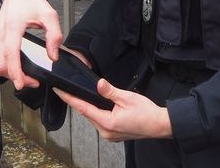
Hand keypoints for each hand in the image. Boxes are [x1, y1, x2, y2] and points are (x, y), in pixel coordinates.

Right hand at [0, 0, 62, 88]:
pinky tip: (18, 68)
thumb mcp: (49, 15)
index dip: (15, 71)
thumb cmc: (30, 1)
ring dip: (11, 73)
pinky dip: (7, 66)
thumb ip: (54, 35)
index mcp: (13, 27)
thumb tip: (53, 55)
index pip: (11, 54)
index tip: (21, 83)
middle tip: (31, 82)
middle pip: (2, 63)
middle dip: (15, 77)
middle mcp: (1, 33)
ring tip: (27, 77)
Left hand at [55, 79, 171, 140]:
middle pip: (87, 114)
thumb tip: (98, 83)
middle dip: (78, 102)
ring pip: (93, 119)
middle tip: (68, 90)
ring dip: (88, 108)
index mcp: (107, 122)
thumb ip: (109, 91)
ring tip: (81, 96)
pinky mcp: (114, 134)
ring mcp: (109, 135)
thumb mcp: (127, 97)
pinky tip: (97, 106)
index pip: (83, 108)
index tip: (59, 91)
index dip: (70, 99)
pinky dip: (97, 113)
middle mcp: (106, 131)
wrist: (160, 125)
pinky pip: (100, 122)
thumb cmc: (147, 112)